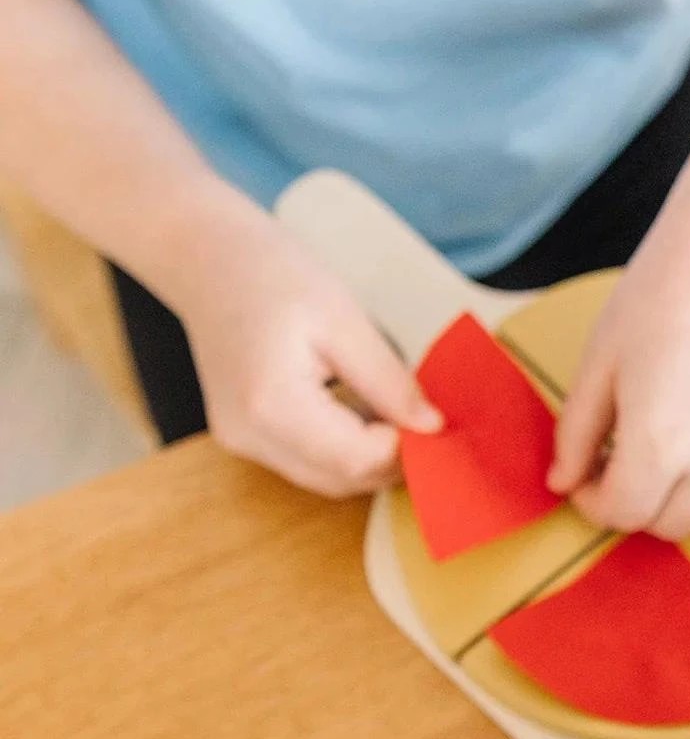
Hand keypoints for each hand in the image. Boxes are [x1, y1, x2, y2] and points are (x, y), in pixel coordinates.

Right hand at [171, 201, 439, 494]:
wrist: (206, 258)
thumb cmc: (273, 274)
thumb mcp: (345, 320)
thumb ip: (389, 381)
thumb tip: (431, 427)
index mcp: (273, 403)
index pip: (356, 460)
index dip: (404, 450)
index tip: (433, 421)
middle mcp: (248, 434)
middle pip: (340, 480)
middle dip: (389, 460)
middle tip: (423, 421)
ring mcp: (239, 440)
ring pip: (323, 478)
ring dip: (366, 458)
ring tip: (393, 412)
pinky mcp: (240, 436)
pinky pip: (303, 461)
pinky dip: (340, 449)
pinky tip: (359, 412)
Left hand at [546, 218, 689, 540]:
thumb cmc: (655, 302)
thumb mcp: (597, 367)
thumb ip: (574, 434)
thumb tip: (562, 483)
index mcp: (658, 445)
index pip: (622, 514)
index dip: (593, 503)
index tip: (586, 478)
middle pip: (668, 526)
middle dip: (635, 506)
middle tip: (619, 467)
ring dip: (681, 500)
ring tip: (664, 457)